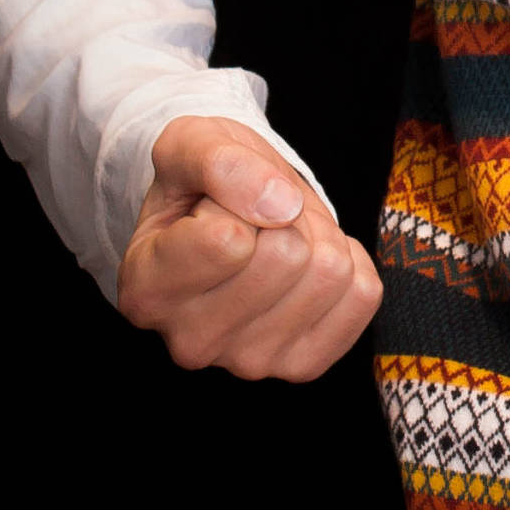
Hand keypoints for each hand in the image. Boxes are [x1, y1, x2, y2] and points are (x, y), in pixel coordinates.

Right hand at [117, 115, 382, 380]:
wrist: (230, 213)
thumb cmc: (202, 181)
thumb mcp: (192, 143)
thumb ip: (220, 162)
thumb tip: (281, 205)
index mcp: (146, 289)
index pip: (227, 240)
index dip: (237, 196)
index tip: (217, 202)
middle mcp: (189, 342)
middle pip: (287, 256)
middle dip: (285, 214)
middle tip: (256, 216)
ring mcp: (246, 362)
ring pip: (329, 273)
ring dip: (316, 235)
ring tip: (277, 236)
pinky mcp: (300, 365)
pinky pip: (363, 295)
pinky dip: (349, 259)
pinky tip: (307, 263)